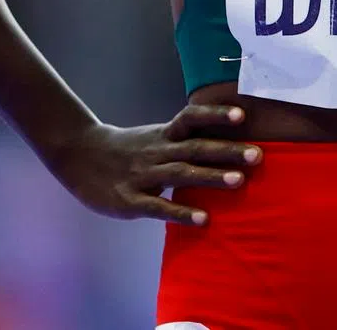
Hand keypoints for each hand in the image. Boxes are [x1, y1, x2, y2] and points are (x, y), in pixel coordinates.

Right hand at [39, 104, 261, 226]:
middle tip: (257, 155)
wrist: (78, 155)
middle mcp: (157, 150)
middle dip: (227, 150)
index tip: (243, 116)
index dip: (216, 115)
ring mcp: (143, 175)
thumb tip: (222, 143)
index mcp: (163, 135)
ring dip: (211, 177)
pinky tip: (203, 219)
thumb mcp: (153, 137)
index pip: (192, 118)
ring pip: (181, 173)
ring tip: (239, 181)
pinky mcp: (130, 201)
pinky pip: (159, 207)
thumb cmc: (126, 148)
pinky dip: (182, 213)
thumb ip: (182, 141)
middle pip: (195, 147)